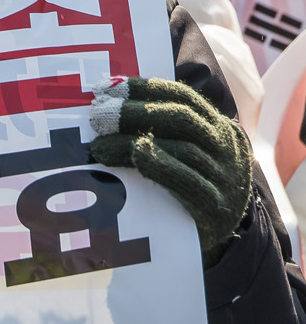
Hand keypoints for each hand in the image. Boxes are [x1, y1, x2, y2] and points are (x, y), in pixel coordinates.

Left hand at [89, 76, 252, 257]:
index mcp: (219, 128)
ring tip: (99, 146)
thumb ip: (159, 128)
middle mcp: (227, 149)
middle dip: (135, 112)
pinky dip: (160, 164)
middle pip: (182, 119)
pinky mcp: (216, 206)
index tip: (106, 88)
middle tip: (97, 114)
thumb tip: (105, 104)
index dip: (144, 89)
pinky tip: (136, 155)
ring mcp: (225, 178)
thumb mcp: (184, 153)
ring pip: (182, 148)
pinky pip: (188, 181)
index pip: (183, 98)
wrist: (219, 235)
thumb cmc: (189, 186)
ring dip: (134, 142)